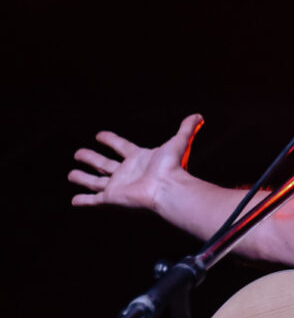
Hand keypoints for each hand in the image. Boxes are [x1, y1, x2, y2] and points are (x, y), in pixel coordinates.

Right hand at [69, 113, 203, 210]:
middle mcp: (126, 172)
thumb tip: (199, 116)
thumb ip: (187, 129)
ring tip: (71, 174)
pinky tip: (74, 201)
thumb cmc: (171, 167)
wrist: (167, 189)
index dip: (111, 140)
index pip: (121, 147)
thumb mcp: (178, 143)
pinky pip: (94, 200)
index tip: (99, 135)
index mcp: (138, 159)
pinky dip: (84, 201)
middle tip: (78, 153)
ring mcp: (118, 186)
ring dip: (83, 178)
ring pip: (95, 182)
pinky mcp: (112, 198)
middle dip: (91, 158)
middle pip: (104, 164)